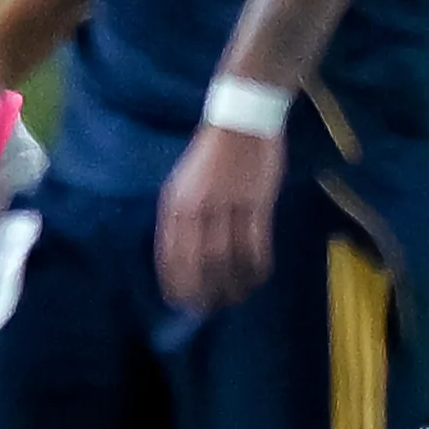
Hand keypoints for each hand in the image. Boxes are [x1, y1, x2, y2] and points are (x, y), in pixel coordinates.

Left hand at [156, 121, 280, 312]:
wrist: (241, 120)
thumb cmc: (211, 154)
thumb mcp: (184, 182)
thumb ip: (183, 216)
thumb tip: (184, 256)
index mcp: (176, 202)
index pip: (170, 253)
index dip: (175, 282)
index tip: (179, 302)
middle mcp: (199, 207)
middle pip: (200, 261)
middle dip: (204, 290)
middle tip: (209, 309)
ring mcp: (229, 204)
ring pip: (229, 257)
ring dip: (232, 283)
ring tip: (235, 298)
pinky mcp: (258, 202)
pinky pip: (257, 243)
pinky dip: (257, 265)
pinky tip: (258, 276)